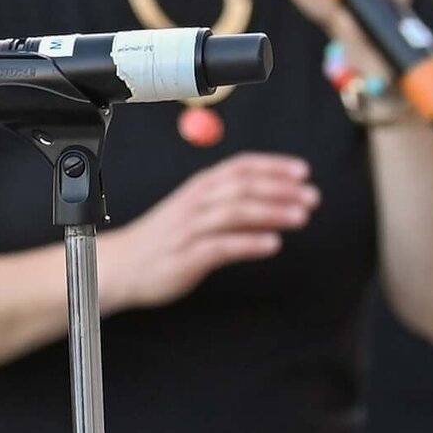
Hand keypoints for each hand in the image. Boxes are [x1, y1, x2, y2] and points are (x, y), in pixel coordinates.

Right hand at [101, 152, 316, 310]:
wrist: (120, 265)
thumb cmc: (162, 239)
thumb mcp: (193, 210)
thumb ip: (226, 200)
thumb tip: (271, 196)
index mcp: (198, 188)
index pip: (240, 167)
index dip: (273, 166)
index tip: (302, 171)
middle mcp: (195, 203)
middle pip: (241, 186)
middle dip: (280, 189)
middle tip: (311, 196)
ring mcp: (189, 230)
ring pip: (234, 212)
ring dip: (271, 212)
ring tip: (301, 216)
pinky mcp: (185, 257)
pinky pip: (221, 246)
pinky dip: (249, 243)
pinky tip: (272, 244)